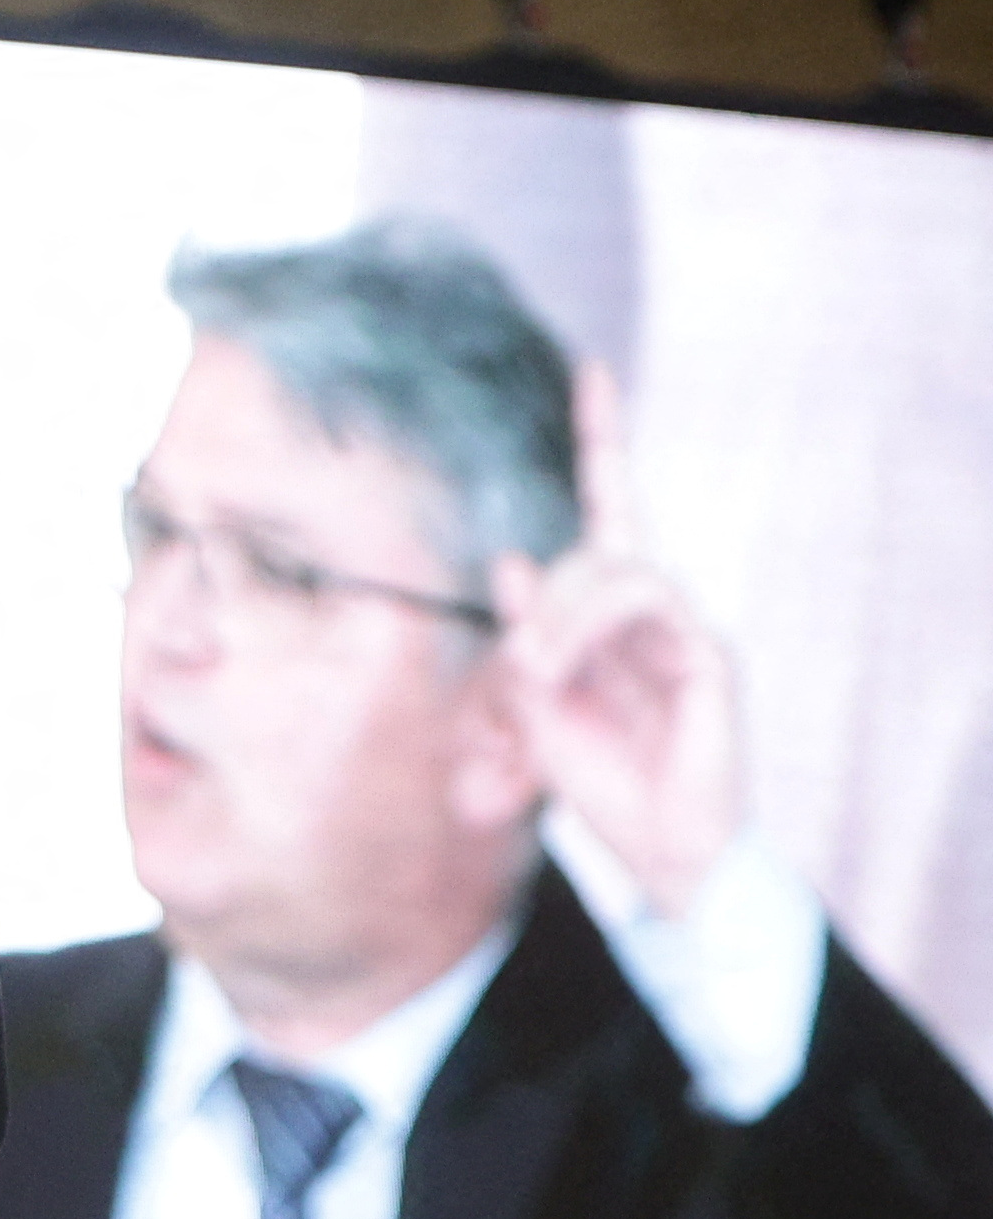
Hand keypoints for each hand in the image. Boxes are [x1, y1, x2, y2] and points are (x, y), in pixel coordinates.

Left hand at [494, 363, 744, 918]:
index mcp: (608, 608)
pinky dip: (590, 627)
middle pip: (596, 545)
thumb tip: (511, 561)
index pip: (611, 505)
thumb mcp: (532, 703)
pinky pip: (647, 607)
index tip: (594, 370)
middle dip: (546, 597)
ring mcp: (685, 627)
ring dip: (563, 615)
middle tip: (522, 665)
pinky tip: (563, 668)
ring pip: (617, 569)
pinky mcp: (708, 655)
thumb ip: (523, 635)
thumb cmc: (597, 778)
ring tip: (540, 673)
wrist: (658, 848)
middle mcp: (652, 606)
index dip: (604, 438)